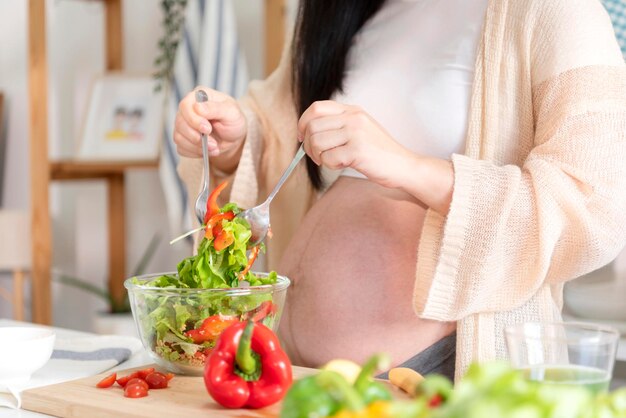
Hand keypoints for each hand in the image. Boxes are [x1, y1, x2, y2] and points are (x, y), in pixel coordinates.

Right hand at [174, 87, 246, 158]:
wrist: (234, 137)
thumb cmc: (233, 120)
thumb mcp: (231, 112)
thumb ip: (215, 108)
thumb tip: (198, 107)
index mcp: (198, 96)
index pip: (185, 106)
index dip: (194, 120)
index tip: (207, 129)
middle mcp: (188, 109)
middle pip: (180, 123)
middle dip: (196, 137)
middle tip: (213, 143)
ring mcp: (183, 124)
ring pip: (179, 137)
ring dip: (197, 147)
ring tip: (214, 147)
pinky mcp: (183, 139)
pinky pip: (181, 148)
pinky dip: (195, 153)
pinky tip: (208, 151)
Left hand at [297, 100, 453, 214]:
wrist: (403, 166)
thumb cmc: (379, 153)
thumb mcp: (360, 129)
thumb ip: (338, 126)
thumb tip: (307, 133)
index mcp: (352, 110)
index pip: (316, 108)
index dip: (303, 123)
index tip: (302, 137)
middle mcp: (353, 118)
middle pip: (312, 126)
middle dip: (309, 145)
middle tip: (318, 156)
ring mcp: (355, 133)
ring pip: (317, 142)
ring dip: (318, 156)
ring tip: (331, 161)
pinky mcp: (357, 151)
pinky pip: (328, 158)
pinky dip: (330, 165)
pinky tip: (342, 165)